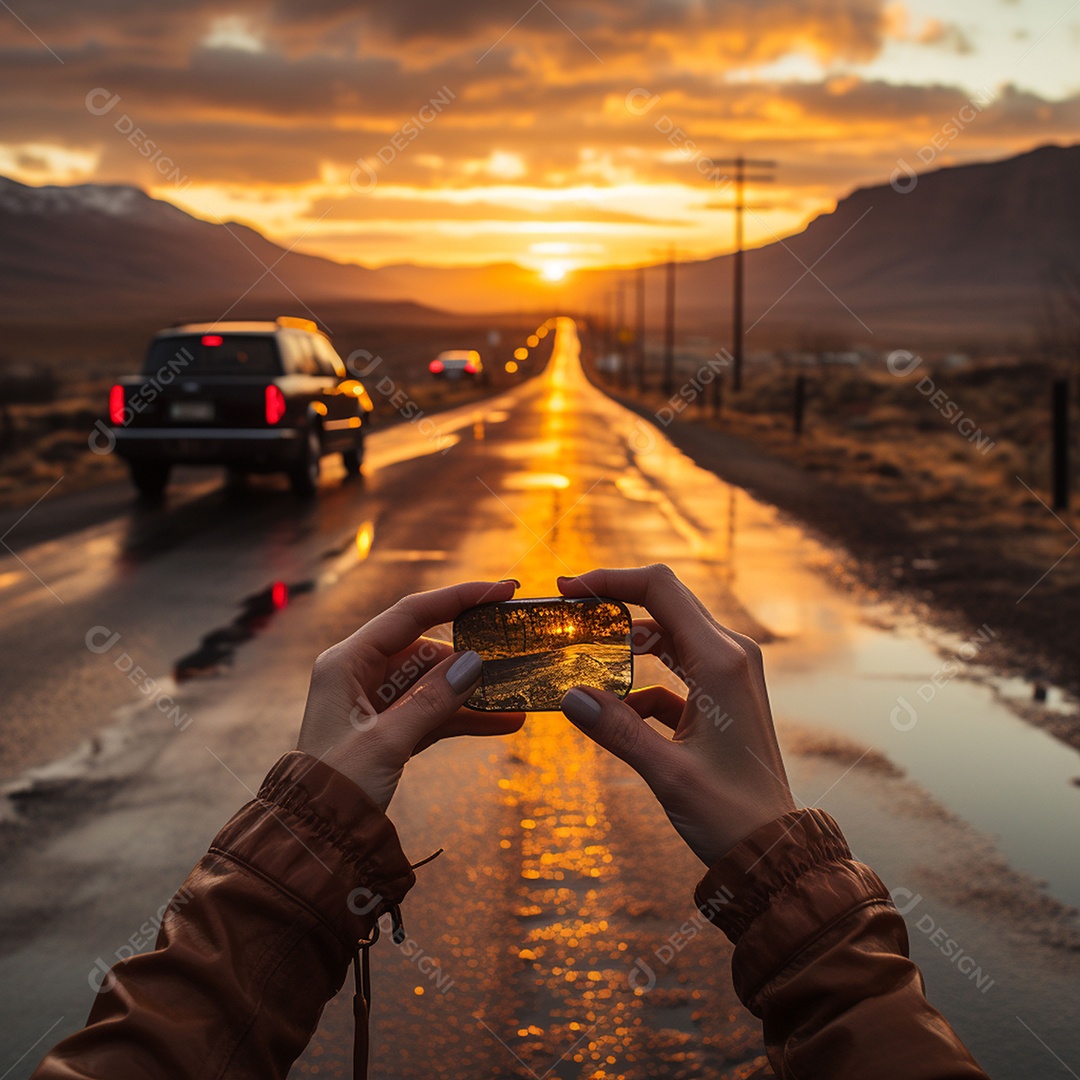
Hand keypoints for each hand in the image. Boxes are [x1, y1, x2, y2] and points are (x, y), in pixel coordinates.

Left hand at [297, 580, 524, 810]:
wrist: (312, 839)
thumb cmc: (333, 785)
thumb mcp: (386, 741)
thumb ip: (432, 700)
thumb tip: (474, 663)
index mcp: (346, 662)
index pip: (410, 614)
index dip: (458, 598)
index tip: (501, 590)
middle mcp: (359, 674)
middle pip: (426, 650)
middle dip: (470, 657)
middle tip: (513, 656)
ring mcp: (375, 702)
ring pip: (434, 683)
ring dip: (472, 693)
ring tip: (516, 697)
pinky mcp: (388, 730)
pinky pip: (433, 712)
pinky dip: (464, 717)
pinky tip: (503, 722)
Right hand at [558, 565, 795, 866]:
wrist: (774, 849)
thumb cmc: (731, 815)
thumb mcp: (667, 773)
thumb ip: (617, 730)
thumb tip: (569, 696)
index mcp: (721, 661)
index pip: (661, 590)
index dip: (612, 579)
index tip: (569, 586)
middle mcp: (730, 656)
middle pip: (665, 603)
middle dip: (614, 601)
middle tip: (567, 609)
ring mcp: (729, 674)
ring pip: (668, 635)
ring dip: (626, 642)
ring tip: (583, 655)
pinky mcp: (722, 696)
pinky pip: (674, 671)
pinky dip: (641, 682)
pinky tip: (617, 711)